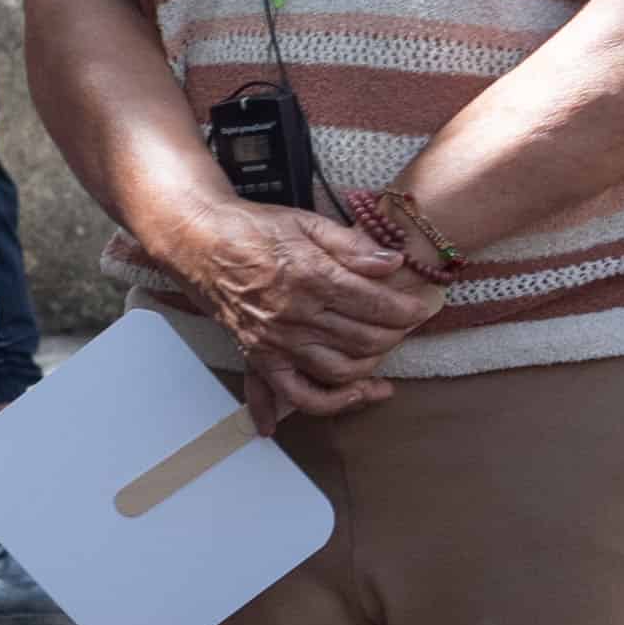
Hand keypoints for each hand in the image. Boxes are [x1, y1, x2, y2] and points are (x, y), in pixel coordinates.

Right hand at [159, 196, 441, 422]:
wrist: (200, 242)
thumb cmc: (253, 228)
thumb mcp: (306, 222)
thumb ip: (352, 246)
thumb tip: (393, 263)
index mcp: (309, 275)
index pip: (375, 304)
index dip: (408, 309)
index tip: (424, 306)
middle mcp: (295, 313)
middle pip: (366, 338)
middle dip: (398, 333)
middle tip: (409, 323)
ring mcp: (277, 340)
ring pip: (342, 370)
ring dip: (375, 364)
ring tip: (387, 347)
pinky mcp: (261, 357)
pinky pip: (300, 395)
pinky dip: (333, 402)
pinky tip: (359, 394)